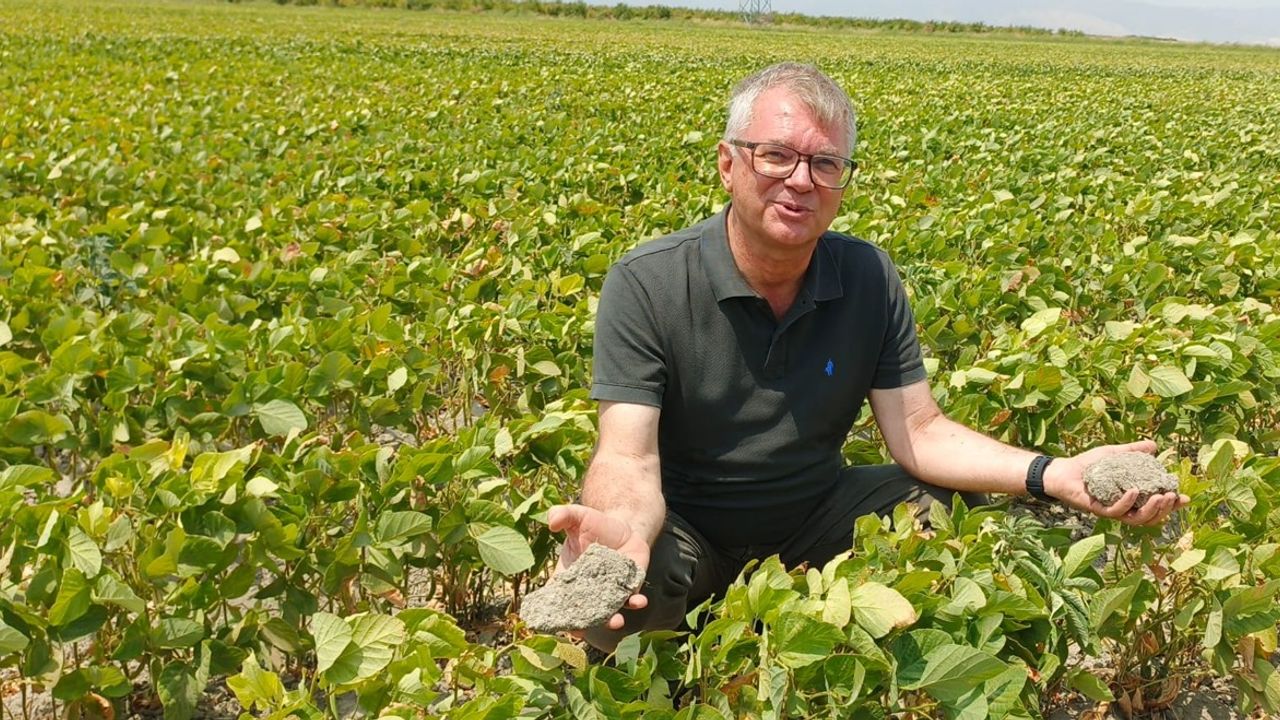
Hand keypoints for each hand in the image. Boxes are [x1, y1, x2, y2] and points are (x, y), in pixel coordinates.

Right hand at [547, 504, 649, 631]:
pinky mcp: (629, 587)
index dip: (554, 612)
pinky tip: (638, 600)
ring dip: (612, 619)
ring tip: (615, 621)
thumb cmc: (595, 524)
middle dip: (583, 624)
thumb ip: (563, 514)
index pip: (557, 598)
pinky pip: (632, 599)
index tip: (554, 623)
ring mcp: (610, 591)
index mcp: (569, 576)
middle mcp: (588, 589)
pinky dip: (635, 601)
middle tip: (581, 632)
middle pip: (583, 612)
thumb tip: (552, 520)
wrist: (624, 525)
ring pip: (609, 611)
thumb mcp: (577, 516)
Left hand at [1043, 440, 1190, 525]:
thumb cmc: (1087, 465)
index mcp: (1130, 499)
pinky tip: (1134, 491)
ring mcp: (1110, 511)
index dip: (1172, 506)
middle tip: (1172, 496)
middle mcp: (1123, 508)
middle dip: (1165, 510)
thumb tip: (1154, 446)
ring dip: (1151, 510)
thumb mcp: (1114, 454)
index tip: (1185, 498)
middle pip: (1149, 517)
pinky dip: (1126, 502)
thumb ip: (1133, 451)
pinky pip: (1115, 511)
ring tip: (1160, 497)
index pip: (1155, 506)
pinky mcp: (1097, 510)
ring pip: (1135, 519)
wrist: (1062, 470)